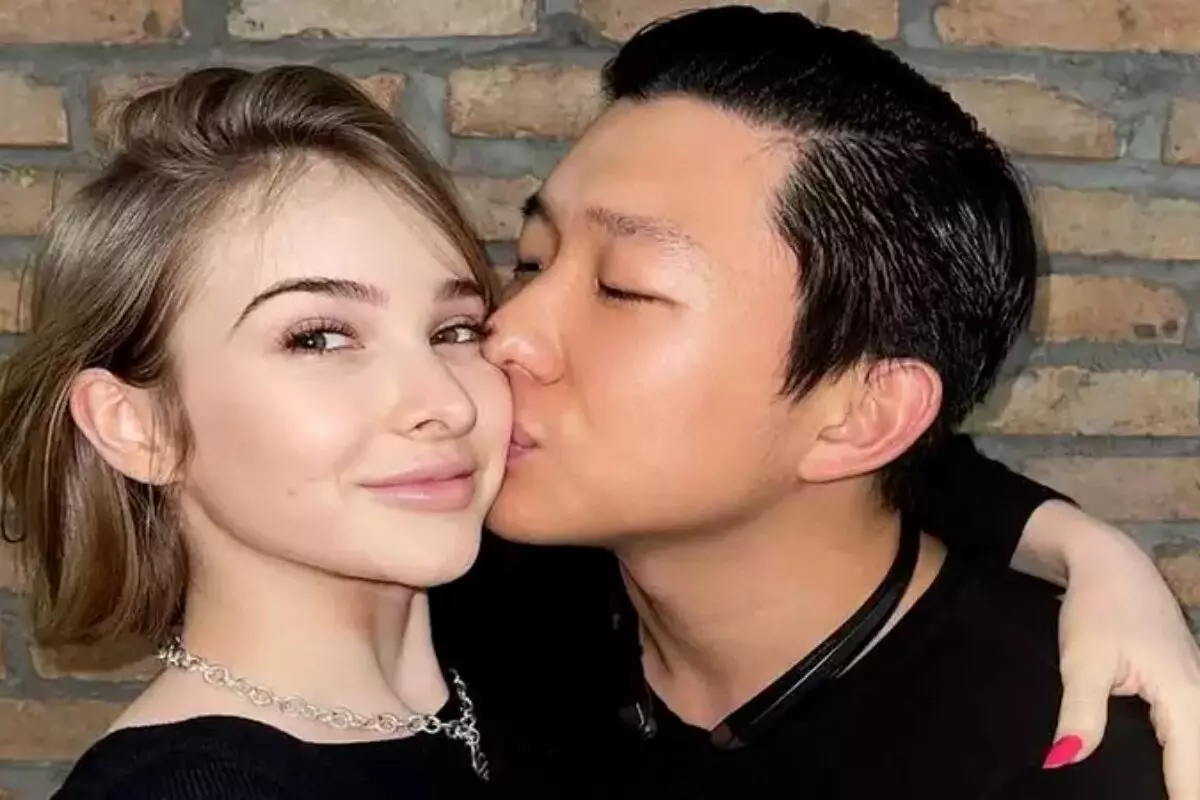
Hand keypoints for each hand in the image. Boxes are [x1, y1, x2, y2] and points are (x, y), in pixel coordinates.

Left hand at [1030, 501, 1199, 799]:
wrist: (1109, 561)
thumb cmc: (1097, 607)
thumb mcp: (1082, 662)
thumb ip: (1079, 716)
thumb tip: (1062, 762)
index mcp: (1185, 698)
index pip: (1191, 773)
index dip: (1182, 799)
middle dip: (1186, 789)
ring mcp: (1198, 690)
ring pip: (1198, 746)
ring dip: (1185, 773)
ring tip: (1166, 792)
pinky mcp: (1187, 685)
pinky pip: (1190, 732)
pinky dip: (1182, 754)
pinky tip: (1164, 772)